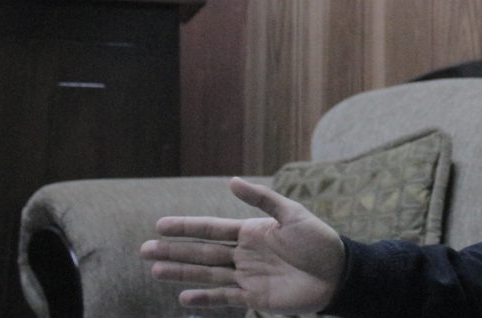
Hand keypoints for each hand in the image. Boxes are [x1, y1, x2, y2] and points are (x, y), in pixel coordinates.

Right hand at [140, 177, 344, 312]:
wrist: (337, 273)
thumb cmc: (318, 240)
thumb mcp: (292, 214)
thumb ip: (262, 199)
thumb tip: (232, 182)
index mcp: (251, 231)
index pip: (211, 228)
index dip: (186, 227)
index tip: (160, 225)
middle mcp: (244, 253)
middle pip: (202, 252)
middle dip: (173, 251)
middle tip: (143, 250)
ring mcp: (247, 276)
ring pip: (206, 273)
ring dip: (181, 272)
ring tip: (154, 270)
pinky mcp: (255, 297)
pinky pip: (224, 298)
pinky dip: (204, 299)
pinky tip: (184, 296)